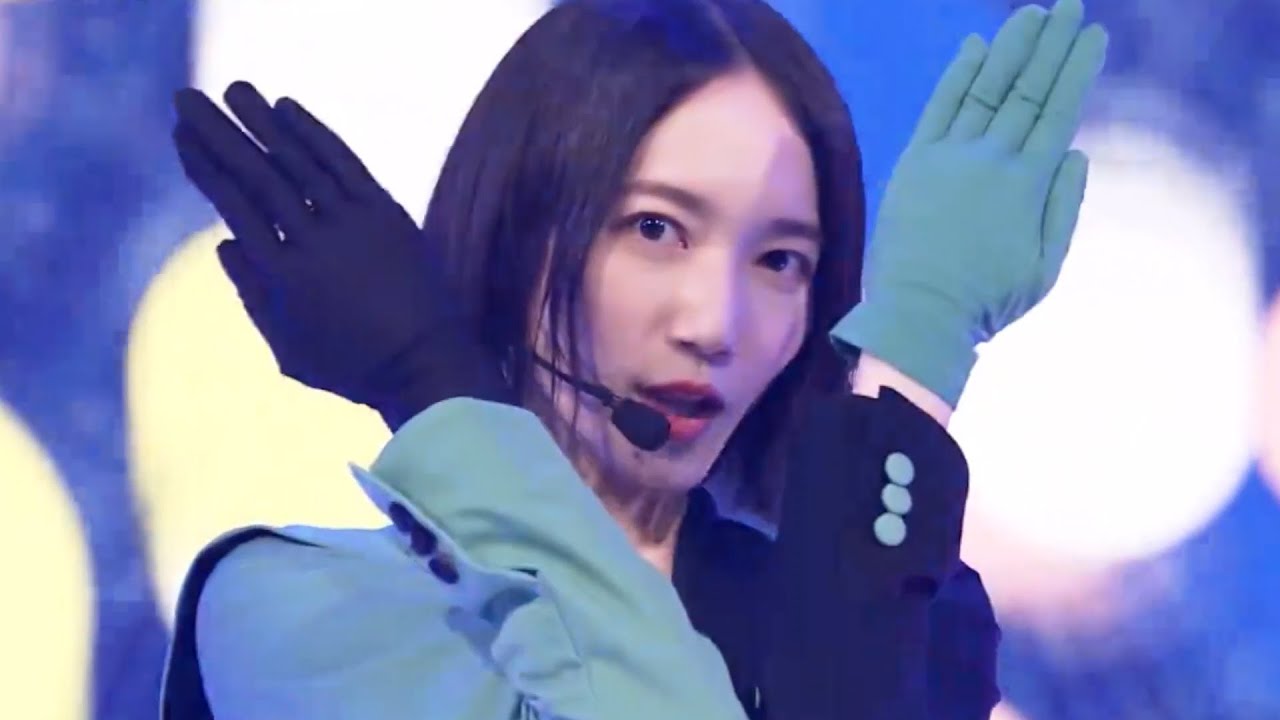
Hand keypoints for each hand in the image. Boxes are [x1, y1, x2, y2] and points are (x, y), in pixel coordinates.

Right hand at [172, 82, 508, 426]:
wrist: (426, 364)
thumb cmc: (352, 366)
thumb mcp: (288, 347)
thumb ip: (253, 294)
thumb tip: (225, 241)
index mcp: (283, 277)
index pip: (234, 207)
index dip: (205, 167)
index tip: (182, 136)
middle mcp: (315, 242)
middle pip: (258, 175)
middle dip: (220, 132)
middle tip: (187, 98)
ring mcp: (354, 225)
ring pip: (300, 161)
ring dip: (264, 122)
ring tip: (234, 90)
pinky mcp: (387, 214)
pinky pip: (345, 164)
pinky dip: (316, 134)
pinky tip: (288, 109)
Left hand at [831, 0, 1106, 406]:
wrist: (921, 313)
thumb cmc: (987, 301)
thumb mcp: (1046, 266)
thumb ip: (1064, 207)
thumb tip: (1075, 152)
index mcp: (1029, 184)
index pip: (1059, 111)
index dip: (1076, 70)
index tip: (1093, 37)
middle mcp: (993, 160)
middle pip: (1027, 89)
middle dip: (1052, 44)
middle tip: (1071, 7)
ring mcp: (951, 158)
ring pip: (987, 89)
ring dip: (1011, 48)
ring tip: (1033, 14)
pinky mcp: (916, 164)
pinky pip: (940, 109)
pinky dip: (958, 75)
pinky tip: (976, 46)